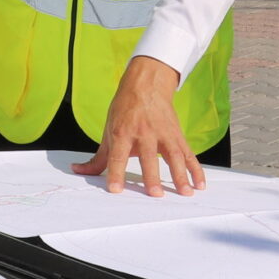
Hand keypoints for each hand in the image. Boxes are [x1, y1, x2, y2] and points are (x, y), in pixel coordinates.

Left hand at [73, 57, 198, 195]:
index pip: (118, 156)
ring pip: (173, 156)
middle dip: (152, 176)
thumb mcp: (108, 130)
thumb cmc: (125, 110)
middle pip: (148, 157)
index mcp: (123, 133)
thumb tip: (78, 171)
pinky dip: (196, 169)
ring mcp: (164, 134)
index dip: (115, 173)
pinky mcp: (177, 135)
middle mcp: (144, 133)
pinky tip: (200, 184)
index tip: (115, 190)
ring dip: (180, 175)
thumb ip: (98, 157)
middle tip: (155, 194)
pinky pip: (188, 154)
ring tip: (185, 192)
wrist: (146, 84)